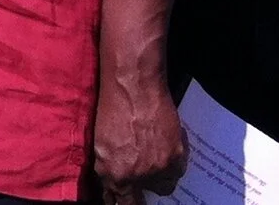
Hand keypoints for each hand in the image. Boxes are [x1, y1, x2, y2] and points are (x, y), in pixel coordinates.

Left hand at [91, 60, 187, 203]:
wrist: (134, 85)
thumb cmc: (112, 108)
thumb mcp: (100, 144)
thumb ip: (107, 169)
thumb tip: (113, 184)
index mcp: (113, 174)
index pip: (119, 202)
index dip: (122, 201)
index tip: (125, 198)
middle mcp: (135, 176)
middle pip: (140, 201)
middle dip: (139, 192)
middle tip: (140, 178)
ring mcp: (157, 167)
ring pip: (163, 187)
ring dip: (159, 178)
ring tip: (154, 160)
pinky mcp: (175, 155)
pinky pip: (177, 171)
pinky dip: (173, 164)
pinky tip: (166, 149)